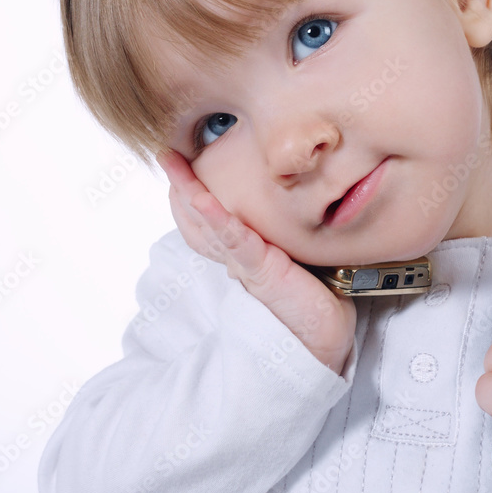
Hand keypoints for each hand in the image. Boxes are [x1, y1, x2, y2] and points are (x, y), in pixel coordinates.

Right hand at [157, 150, 355, 375]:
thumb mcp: (297, 257)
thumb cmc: (316, 298)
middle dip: (180, 185)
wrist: (325, 338)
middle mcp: (237, 259)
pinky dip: (217, 219)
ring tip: (173, 164)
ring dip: (189, 192)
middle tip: (166, 154)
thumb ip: (286, 235)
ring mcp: (246, 265)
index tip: (181, 163)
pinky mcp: (262, 271)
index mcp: (244, 255)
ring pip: (209, 225)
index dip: (191, 193)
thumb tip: (292, 205)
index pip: (210, 220)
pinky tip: (202, 199)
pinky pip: (235, 241)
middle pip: (199, 219)